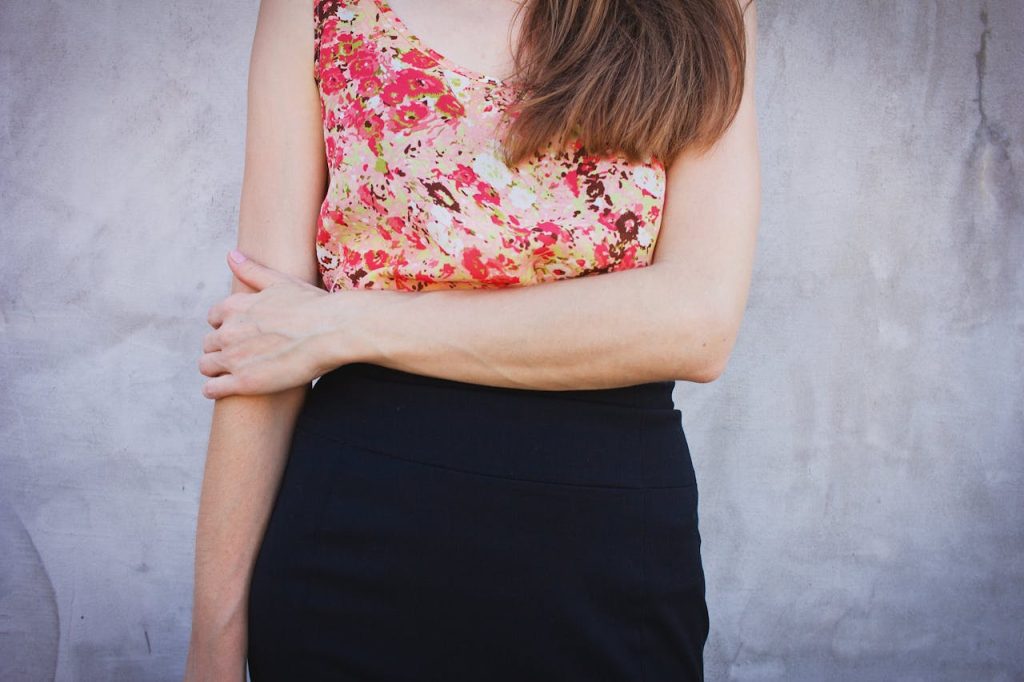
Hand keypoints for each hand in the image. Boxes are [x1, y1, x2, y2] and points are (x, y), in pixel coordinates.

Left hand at [198, 250, 331, 398]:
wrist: (333, 331)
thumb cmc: (313, 305)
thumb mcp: (280, 282)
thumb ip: (251, 270)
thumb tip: (231, 254)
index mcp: (235, 306)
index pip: (213, 318)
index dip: (226, 326)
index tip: (240, 334)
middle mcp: (228, 330)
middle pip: (208, 343)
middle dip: (221, 349)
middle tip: (241, 356)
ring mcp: (234, 357)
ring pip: (206, 365)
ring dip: (215, 369)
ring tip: (232, 374)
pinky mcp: (244, 382)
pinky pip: (212, 389)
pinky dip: (215, 389)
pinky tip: (225, 389)